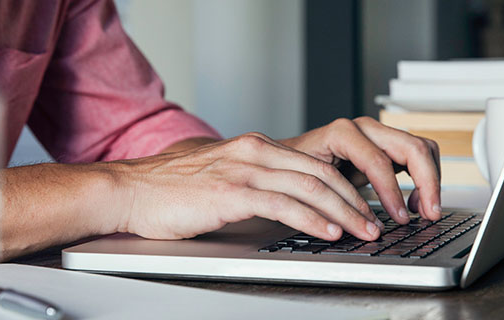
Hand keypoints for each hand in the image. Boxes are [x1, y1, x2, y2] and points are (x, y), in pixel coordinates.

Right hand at [108, 132, 383, 241]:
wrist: (129, 190)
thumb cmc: (169, 189)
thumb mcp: (220, 174)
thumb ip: (252, 180)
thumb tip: (281, 200)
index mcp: (255, 147)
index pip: (314, 164)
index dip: (346, 187)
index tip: (363, 207)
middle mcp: (254, 152)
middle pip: (321, 173)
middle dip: (354, 200)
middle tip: (374, 222)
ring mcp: (243, 170)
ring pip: (309, 187)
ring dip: (343, 211)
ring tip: (362, 231)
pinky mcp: (231, 193)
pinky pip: (283, 204)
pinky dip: (312, 219)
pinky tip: (327, 232)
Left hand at [280, 117, 441, 223]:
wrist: (288, 161)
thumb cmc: (294, 171)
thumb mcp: (308, 185)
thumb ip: (332, 203)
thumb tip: (356, 226)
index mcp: (343, 133)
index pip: (379, 161)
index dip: (393, 192)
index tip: (401, 217)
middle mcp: (365, 129)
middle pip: (412, 147)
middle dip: (427, 182)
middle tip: (430, 213)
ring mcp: (378, 135)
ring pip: (421, 148)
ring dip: (430, 179)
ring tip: (423, 210)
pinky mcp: (387, 147)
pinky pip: (418, 156)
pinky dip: (424, 178)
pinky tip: (415, 203)